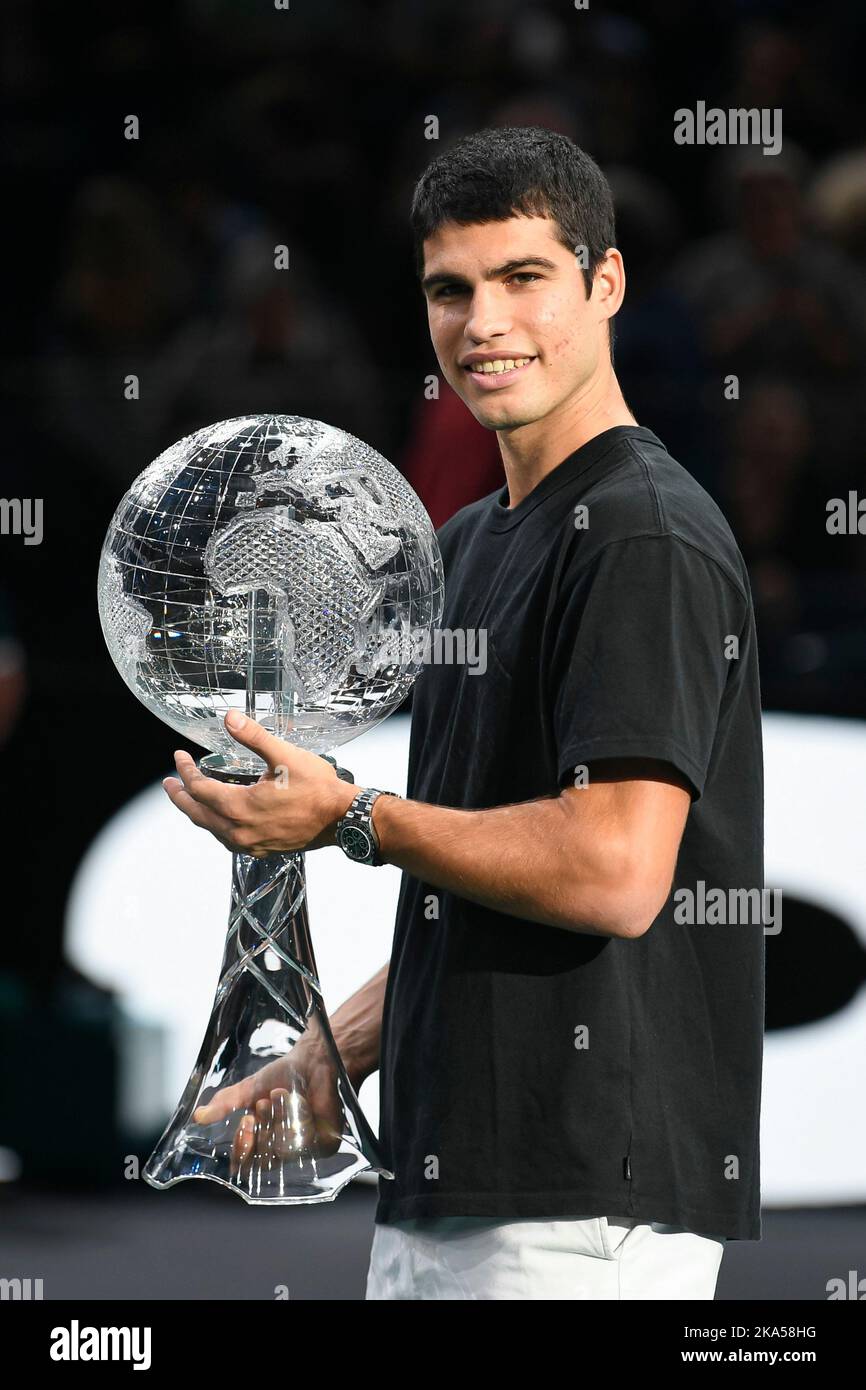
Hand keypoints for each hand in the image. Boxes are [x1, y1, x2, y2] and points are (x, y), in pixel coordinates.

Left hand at [162, 710, 357, 856]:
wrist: (342, 818)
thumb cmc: (317, 788)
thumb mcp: (284, 756)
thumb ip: (253, 737)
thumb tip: (229, 718)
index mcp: (239, 807)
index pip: (199, 788)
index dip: (186, 771)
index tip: (180, 757)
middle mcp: (239, 830)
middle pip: (197, 813)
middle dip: (180, 796)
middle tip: (170, 783)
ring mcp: (250, 843)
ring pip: (211, 829)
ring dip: (197, 812)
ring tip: (190, 799)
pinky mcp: (262, 849)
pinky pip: (228, 840)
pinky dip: (216, 826)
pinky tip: (220, 819)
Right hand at [192, 1024, 351, 1178]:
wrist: (313, 1059)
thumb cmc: (283, 1076)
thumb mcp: (249, 1089)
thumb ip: (225, 1104)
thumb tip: (198, 1116)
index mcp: (262, 1141)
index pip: (247, 1162)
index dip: (243, 1150)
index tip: (243, 1126)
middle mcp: (283, 1150)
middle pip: (265, 1161)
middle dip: (260, 1132)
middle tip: (260, 1108)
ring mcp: (305, 1149)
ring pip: (285, 1151)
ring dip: (278, 1120)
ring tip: (278, 1096)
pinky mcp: (326, 1144)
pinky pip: (307, 1142)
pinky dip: (298, 1117)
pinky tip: (297, 1100)